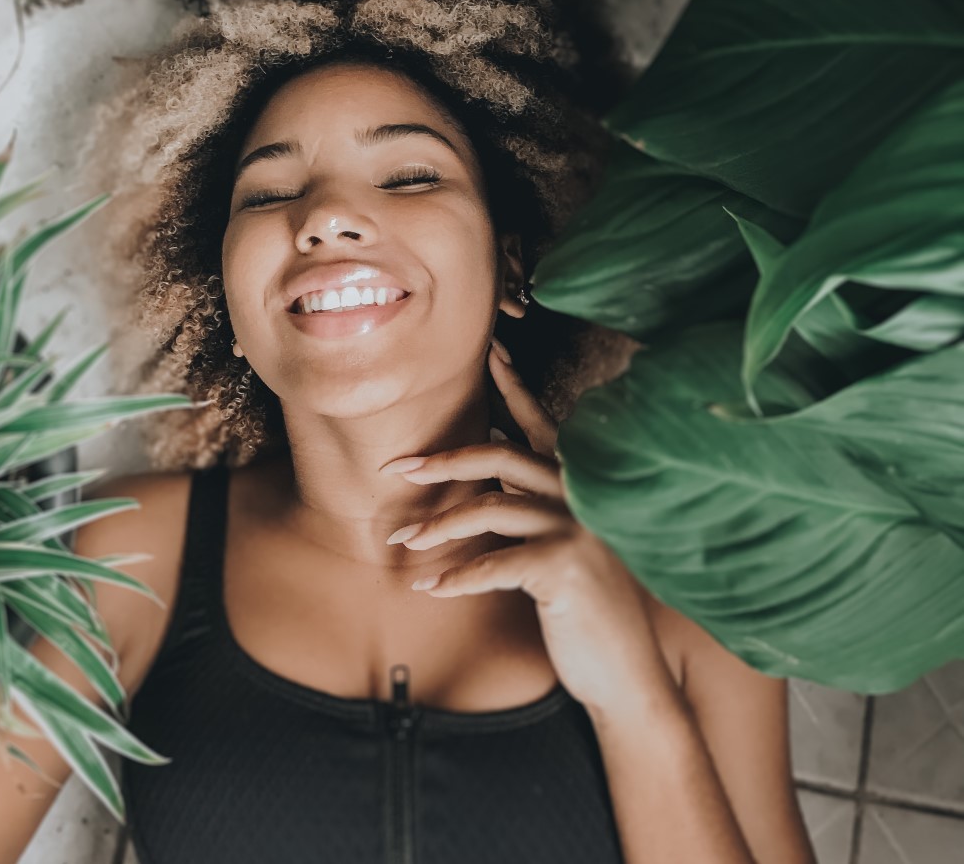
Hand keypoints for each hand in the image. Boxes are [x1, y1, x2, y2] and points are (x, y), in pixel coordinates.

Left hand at [379, 338, 679, 716]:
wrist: (628, 673)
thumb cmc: (588, 609)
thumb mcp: (567, 548)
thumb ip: (537, 509)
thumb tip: (490, 480)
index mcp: (581, 486)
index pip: (541, 425)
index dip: (514, 388)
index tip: (489, 353)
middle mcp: (582, 498)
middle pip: (500, 457)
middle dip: (444, 459)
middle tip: (397, 467)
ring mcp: (576, 530)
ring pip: (489, 508)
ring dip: (437, 526)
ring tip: (403, 542)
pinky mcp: (565, 569)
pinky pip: (493, 564)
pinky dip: (456, 576)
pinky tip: (431, 588)